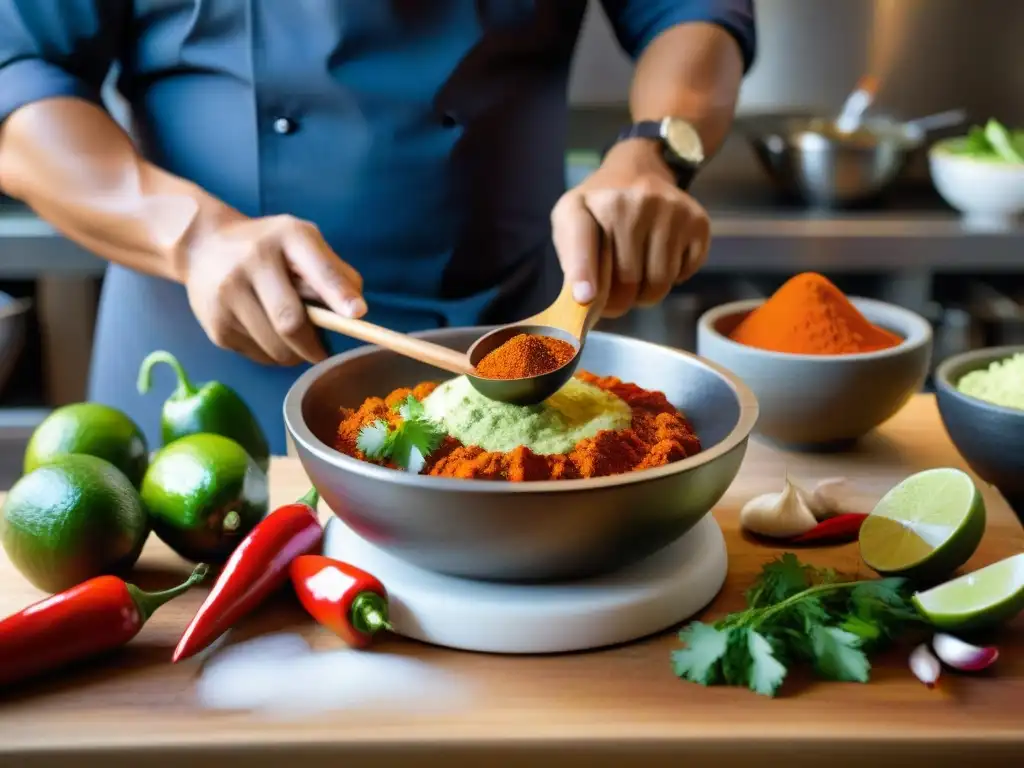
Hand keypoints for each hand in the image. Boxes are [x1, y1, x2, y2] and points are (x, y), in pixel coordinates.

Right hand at [184, 214, 365, 365]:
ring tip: (293, 338)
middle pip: (291, 323)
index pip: (317, 269)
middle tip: (322, 349)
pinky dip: (273, 354)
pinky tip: (267, 333)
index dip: (338, 295)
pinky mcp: (216, 326)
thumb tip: (356, 311)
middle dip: (314, 345)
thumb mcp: (302, 241)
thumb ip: (333, 270)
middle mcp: (252, 263)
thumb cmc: (268, 246)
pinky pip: (259, 356)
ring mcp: (228, 296)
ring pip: (276, 348)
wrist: (202, 247)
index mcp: (285, 237)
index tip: (358, 315)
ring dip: (295, 354)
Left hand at [551, 139, 710, 317]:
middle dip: (620, 300)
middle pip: (628, 280)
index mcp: (591, 204)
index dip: (583, 274)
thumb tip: (584, 300)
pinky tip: (660, 258)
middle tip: (616, 295)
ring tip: (637, 276)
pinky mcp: (697, 221)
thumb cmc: (599, 208)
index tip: (585, 298)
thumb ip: (572, 259)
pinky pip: (684, 273)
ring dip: (647, 293)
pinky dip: (674, 278)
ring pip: (660, 282)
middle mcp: (634, 202)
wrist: (638, 170)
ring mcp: (670, 210)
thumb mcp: (569, 220)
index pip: (584, 243)